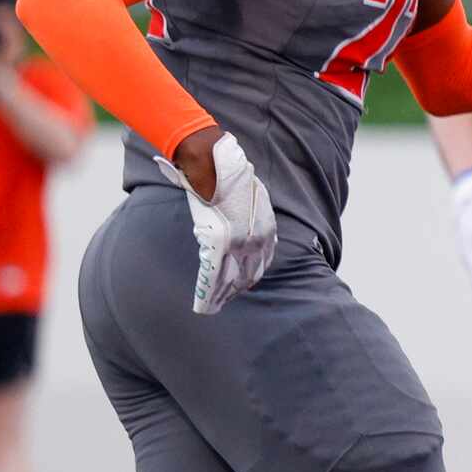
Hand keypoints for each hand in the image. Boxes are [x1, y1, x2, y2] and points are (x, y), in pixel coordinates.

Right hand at [153, 131, 277, 315]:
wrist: (214, 164)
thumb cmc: (227, 176)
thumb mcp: (250, 197)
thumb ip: (250, 215)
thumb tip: (240, 220)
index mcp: (267, 230)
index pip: (261, 262)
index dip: (250, 276)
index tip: (244, 286)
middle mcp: (256, 241)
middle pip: (248, 275)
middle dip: (236, 290)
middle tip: (227, 301)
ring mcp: (237, 244)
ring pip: (229, 279)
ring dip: (222, 296)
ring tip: (213, 308)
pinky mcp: (217, 244)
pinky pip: (212, 276)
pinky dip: (207, 293)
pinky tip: (203, 306)